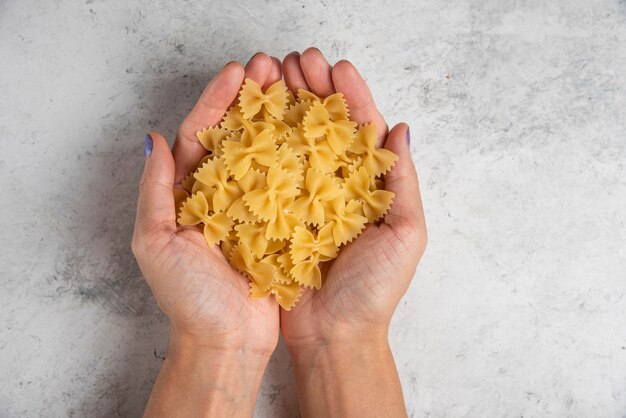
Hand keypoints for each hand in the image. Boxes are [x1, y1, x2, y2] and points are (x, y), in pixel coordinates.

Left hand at [132, 53, 282, 416]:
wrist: (226, 342)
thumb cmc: (187, 300)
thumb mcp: (156, 244)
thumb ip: (153, 192)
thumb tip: (155, 140)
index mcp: (189, 192)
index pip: (202, 133)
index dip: (218, 99)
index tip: (238, 73)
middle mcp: (222, 193)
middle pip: (236, 134)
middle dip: (252, 98)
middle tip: (272, 68)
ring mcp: (253, 207)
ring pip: (266, 152)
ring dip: (279, 118)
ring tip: (295, 87)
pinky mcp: (280, 224)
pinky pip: (290, 182)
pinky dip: (301, 156)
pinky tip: (315, 134)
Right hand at [280, 48, 426, 417]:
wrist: (333, 336)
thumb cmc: (374, 292)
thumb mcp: (405, 235)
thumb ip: (404, 183)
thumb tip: (401, 128)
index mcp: (369, 186)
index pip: (360, 129)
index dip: (349, 95)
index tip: (335, 67)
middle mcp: (335, 186)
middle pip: (324, 128)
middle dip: (313, 91)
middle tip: (296, 60)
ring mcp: (303, 199)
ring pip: (294, 143)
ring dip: (285, 108)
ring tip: (273, 77)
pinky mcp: (276, 215)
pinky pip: (268, 174)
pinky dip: (260, 145)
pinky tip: (251, 120)